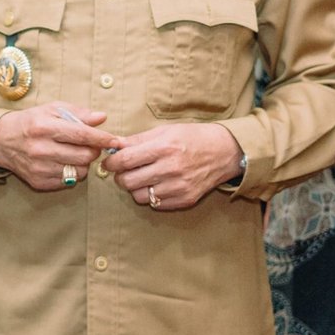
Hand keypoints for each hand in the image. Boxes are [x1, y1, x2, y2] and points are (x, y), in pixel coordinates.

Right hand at [0, 104, 116, 190]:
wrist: (1, 141)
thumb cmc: (31, 122)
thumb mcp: (52, 109)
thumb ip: (78, 112)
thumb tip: (101, 118)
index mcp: (44, 127)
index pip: (81, 134)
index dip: (101, 138)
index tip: (115, 140)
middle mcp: (40, 149)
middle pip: (84, 156)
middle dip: (93, 151)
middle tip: (90, 145)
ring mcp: (39, 168)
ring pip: (79, 171)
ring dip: (83, 163)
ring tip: (74, 154)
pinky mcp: (38, 182)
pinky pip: (68, 182)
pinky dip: (72, 173)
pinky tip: (63, 163)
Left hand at [104, 124, 242, 209]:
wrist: (224, 152)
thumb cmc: (192, 137)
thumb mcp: (165, 131)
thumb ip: (138, 140)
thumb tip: (113, 145)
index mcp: (164, 148)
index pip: (125, 160)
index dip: (111, 162)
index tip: (110, 162)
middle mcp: (171, 169)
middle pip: (128, 181)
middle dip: (120, 176)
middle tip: (124, 171)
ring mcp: (179, 187)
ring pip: (138, 196)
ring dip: (135, 187)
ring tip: (142, 177)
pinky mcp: (185, 200)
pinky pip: (155, 203)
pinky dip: (150, 195)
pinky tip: (157, 184)